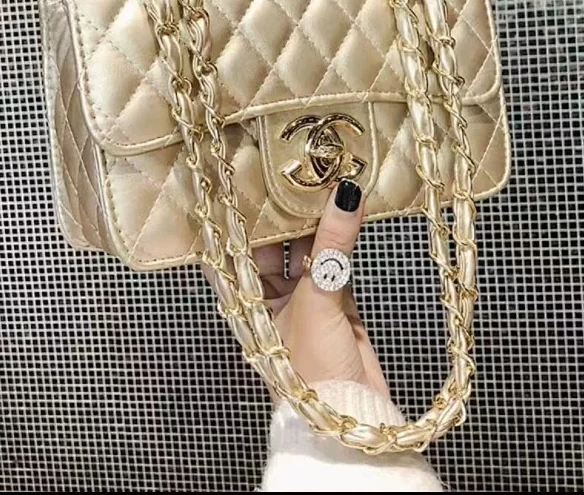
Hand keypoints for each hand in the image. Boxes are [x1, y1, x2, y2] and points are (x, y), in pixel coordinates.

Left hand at [253, 180, 388, 398]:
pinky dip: (341, 237)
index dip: (235, 216)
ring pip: (305, 248)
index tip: (240, 177)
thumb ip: (332, 245)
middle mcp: (270, 295)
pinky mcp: (335, 300)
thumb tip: (345, 195)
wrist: (352, 416)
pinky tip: (347, 209)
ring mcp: (303, 296)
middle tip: (293, 167)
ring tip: (323, 178)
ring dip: (315, 220)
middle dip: (283, 210)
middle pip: (271, 242)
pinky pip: (334, 259)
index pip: (232, 249)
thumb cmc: (312, 370)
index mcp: (247, 300)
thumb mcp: (318, 301)